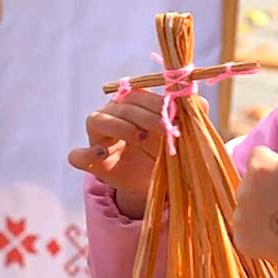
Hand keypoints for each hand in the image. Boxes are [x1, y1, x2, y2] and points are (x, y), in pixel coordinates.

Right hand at [67, 89, 207, 217]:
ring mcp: (98, 138)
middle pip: (120, 105)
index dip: (155, 102)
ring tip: (141, 137)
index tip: (174, 113)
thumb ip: (191, 115)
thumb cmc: (167, 151)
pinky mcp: (92, 161)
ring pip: (97, 120)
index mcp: (132, 104)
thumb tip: (200, 101)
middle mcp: (112, 115)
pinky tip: (103, 154)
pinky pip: (77, 155)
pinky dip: (86, 153)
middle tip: (164, 128)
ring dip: (120, 126)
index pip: (138, 94)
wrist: (156, 183)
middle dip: (144, 115)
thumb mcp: (182, 134)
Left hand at [232, 98, 277, 277]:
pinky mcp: (241, 241)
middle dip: (268, 188)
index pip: (260, 158)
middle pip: (251, 183)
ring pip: (247, 206)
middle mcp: (242, 189)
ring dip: (262, 209)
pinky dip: (258, 233)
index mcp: (258, 165)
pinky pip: (245, 231)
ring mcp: (240, 217)